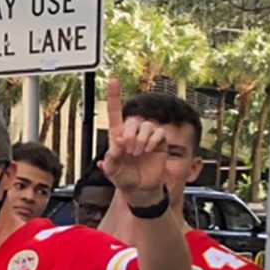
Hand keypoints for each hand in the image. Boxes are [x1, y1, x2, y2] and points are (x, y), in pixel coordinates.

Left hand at [100, 77, 170, 203]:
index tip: (112, 80)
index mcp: (117, 137)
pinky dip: (153, 141)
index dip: (114, 97)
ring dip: (141, 139)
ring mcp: (146, 138)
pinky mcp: (159, 143)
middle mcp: (132, 134)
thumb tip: (116, 146)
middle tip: (128, 151)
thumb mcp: (112, 172)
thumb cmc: (124, 179)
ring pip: (147, 125)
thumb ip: (111, 160)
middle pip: (132, 120)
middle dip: (129, 134)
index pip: (115, 113)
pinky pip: (159, 133)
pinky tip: (149, 150)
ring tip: (138, 153)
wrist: (140, 190)